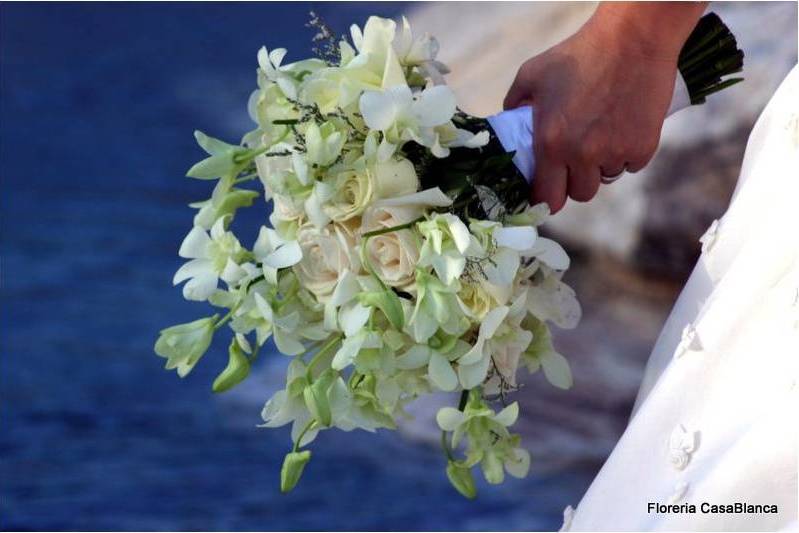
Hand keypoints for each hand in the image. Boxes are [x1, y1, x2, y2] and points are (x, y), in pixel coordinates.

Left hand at [504, 3, 705, 212]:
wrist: (632, 40)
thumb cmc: (579, 54)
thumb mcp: (532, 75)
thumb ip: (515, 105)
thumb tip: (509, 127)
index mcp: (551, 143)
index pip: (547, 198)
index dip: (545, 198)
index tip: (547, 189)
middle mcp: (582, 155)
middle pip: (580, 195)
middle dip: (575, 181)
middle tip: (575, 158)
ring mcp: (615, 153)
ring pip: (605, 179)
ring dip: (600, 166)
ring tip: (599, 135)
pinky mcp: (643, 148)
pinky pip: (630, 166)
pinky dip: (625, 154)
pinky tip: (621, 127)